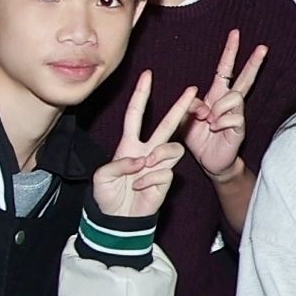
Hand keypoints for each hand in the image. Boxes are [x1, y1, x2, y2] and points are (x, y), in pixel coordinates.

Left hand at [87, 71, 196, 220]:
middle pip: (167, 124)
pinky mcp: (166, 180)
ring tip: (144, 169)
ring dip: (158, 156)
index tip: (148, 75)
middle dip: (179, 107)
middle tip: (192, 90)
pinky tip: (140, 188)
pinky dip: (150, 180)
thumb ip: (118, 164)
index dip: (141, 95)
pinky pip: (165, 173)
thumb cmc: (107, 197)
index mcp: (128, 145)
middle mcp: (147, 151)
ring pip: (172, 148)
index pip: (135, 115)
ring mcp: (158, 165)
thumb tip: (141, 160)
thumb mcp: (102, 177)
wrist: (118, 220)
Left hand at [183, 29, 268, 182]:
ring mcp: (237, 115)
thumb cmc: (199, 140)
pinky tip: (216, 130)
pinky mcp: (240, 128)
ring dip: (219, 107)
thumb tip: (199, 102)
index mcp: (216, 96)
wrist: (210, 163)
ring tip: (211, 121)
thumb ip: (189, 107)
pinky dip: (221, 123)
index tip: (235, 33)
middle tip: (263, 47)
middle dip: (253, 62)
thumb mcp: (186, 120)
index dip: (230, 52)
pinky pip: (233, 117)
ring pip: (235, 96)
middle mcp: (229, 103)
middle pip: (245, 78)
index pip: (225, 69)